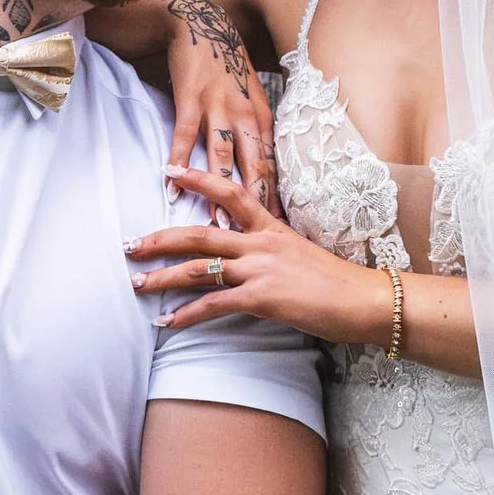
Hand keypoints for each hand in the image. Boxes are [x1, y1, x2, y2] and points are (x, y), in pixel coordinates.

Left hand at [130, 166, 391, 343]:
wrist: (363, 300)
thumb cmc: (337, 282)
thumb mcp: (300, 254)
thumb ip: (270, 252)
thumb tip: (248, 261)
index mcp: (271, 227)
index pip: (229, 192)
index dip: (198, 179)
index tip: (170, 171)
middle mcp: (261, 243)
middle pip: (199, 232)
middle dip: (159, 238)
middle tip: (130, 244)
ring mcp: (260, 269)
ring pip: (199, 268)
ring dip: (163, 278)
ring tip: (137, 283)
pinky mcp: (261, 298)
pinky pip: (214, 304)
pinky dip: (187, 315)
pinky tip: (168, 323)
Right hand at [156, 0, 277, 220]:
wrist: (202, 24)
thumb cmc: (228, 65)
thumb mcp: (252, 95)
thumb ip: (255, 131)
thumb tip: (262, 168)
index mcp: (262, 117)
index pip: (273, 166)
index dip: (277, 198)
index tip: (281, 230)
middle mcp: (244, 115)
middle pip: (253, 167)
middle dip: (255, 205)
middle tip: (255, 240)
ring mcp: (217, 107)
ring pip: (221, 157)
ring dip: (218, 193)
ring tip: (215, 225)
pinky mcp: (190, 100)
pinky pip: (184, 136)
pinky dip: (178, 162)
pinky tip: (171, 184)